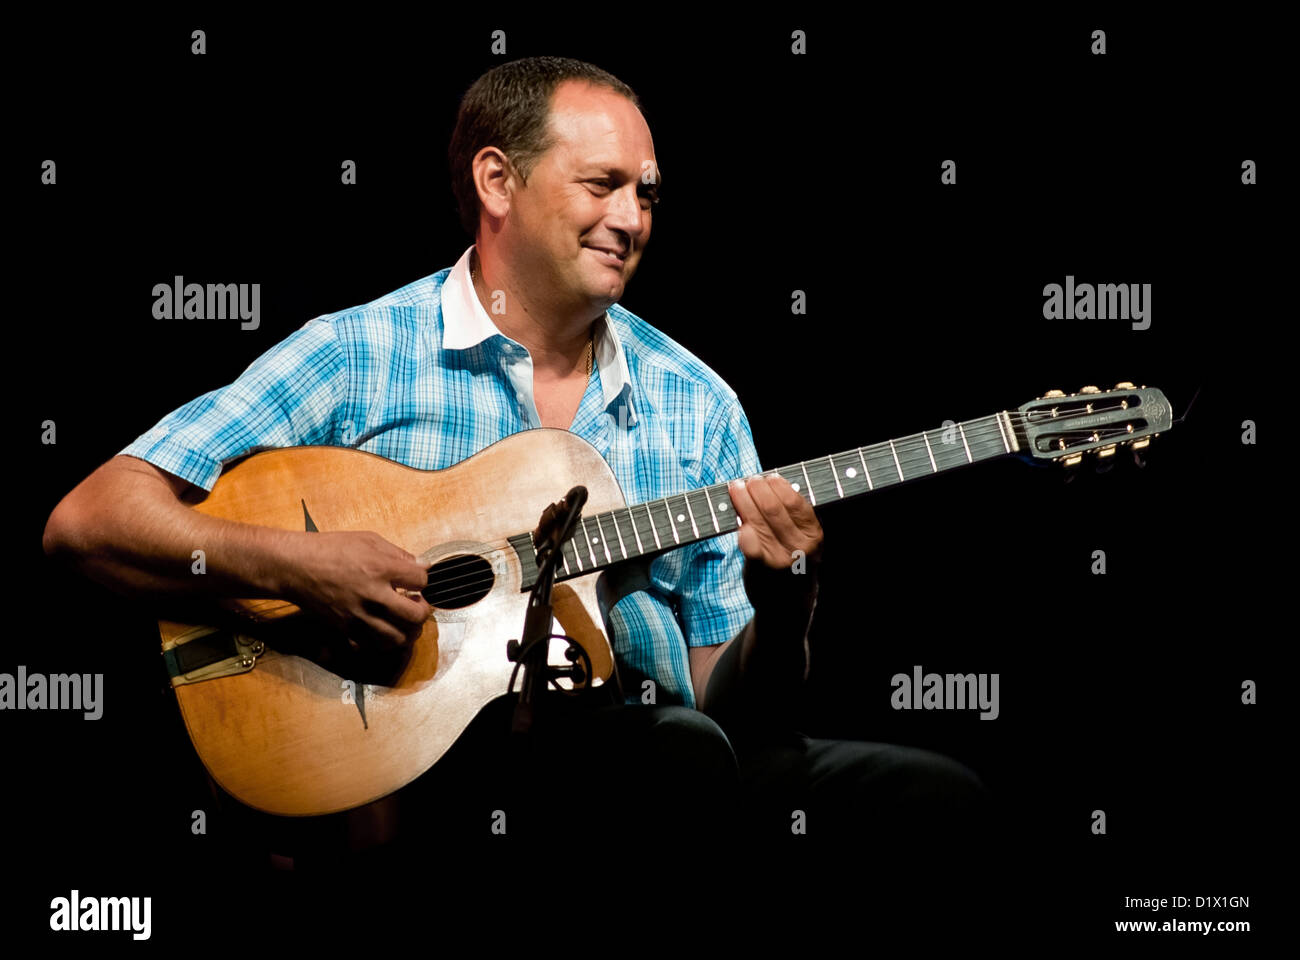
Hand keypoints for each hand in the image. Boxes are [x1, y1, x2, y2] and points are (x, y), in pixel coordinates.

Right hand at [282, 530, 431, 651]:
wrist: (295, 566)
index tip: (418, 581)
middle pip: (415, 616)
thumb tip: (420, 565)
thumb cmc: (330, 549)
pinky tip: (383, 629)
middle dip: (423, 611)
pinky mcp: (345, 628)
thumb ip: (398, 554)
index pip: (422, 581)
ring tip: (404, 621)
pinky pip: (372, 646)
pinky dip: (382, 641)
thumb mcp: (368, 539)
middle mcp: (372, 595)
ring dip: (407, 631)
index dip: (424, 581)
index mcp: (381, 568)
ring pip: (397, 638)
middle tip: (418, 605)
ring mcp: (358, 615)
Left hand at [727, 473, 823, 612]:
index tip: (768, 477)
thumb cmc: (793, 567)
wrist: (787, 607)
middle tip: (746, 481)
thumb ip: (793, 519)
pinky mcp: (760, 569)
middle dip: (756, 489)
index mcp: (814, 536)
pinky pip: (747, 541)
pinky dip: (740, 525)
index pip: (794, 501)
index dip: (778, 485)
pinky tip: (737, 516)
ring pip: (757, 520)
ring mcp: (779, 559)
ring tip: (736, 489)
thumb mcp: (804, 542)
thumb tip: (770, 486)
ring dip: (743, 500)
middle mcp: (800, 548)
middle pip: (773, 508)